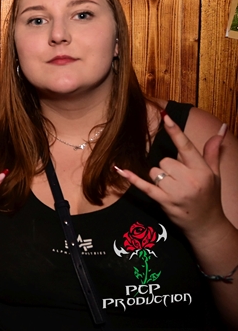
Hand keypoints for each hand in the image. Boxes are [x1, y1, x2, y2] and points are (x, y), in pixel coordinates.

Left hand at [116, 116, 227, 240]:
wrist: (206, 224)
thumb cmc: (209, 196)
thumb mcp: (214, 174)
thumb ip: (212, 151)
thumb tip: (221, 128)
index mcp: (202, 170)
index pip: (186, 147)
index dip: (175, 131)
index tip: (165, 117)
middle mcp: (190, 180)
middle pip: (165, 160)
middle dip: (168, 167)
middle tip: (179, 179)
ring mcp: (176, 192)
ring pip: (155, 172)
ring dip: (159, 178)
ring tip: (172, 188)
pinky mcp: (164, 201)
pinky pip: (144, 186)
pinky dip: (133, 179)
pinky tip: (121, 170)